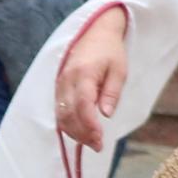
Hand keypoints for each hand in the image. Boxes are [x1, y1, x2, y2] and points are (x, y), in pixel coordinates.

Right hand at [52, 8, 128, 150]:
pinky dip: (67, 123)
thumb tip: (105, 114)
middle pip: (68, 114)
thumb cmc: (111, 51)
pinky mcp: (58, 86)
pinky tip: (80, 132)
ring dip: (74, 132)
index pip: (83, 105)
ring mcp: (59, 83)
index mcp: (84, 74)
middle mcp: (67, 79)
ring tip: (91, 142)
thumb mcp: (119, 70)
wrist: (95, 31)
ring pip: (60, 114)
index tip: (99, 140)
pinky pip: (58, 109)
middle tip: (98, 146)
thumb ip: (112, 92)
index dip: (89, 125)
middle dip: (82, 134)